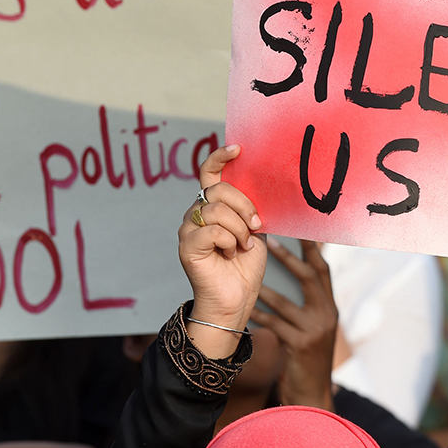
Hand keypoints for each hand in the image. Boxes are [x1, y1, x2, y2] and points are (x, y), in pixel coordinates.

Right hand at [178, 145, 265, 357]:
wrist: (237, 299)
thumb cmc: (245, 266)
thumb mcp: (253, 230)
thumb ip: (250, 208)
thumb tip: (260, 184)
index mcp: (212, 206)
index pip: (209, 173)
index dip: (220, 157)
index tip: (238, 148)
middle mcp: (196, 213)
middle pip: (218, 189)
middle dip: (244, 206)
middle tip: (255, 226)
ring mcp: (188, 229)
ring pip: (217, 210)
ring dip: (239, 229)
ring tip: (242, 245)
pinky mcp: (187, 246)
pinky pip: (212, 230)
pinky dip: (230, 241)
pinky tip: (231, 253)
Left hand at [251, 238, 337, 411]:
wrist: (311, 394)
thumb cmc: (308, 359)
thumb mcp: (314, 330)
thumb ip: (307, 307)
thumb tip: (290, 279)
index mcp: (331, 308)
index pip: (323, 272)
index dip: (312, 250)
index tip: (300, 229)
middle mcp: (327, 315)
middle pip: (309, 278)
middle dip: (289, 258)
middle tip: (270, 241)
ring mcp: (314, 330)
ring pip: (286, 302)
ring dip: (266, 287)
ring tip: (249, 274)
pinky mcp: (299, 345)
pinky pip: (274, 325)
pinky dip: (259, 316)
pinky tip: (246, 310)